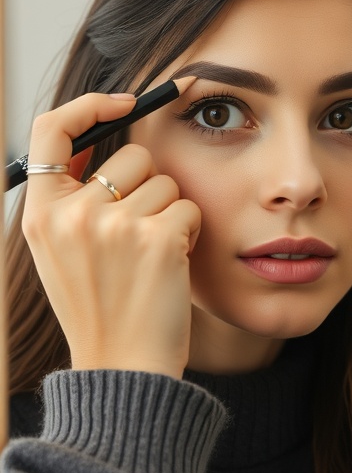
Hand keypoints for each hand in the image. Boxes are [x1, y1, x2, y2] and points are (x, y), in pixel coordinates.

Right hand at [22, 93, 200, 378]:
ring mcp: (114, 225)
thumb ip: (72, 196)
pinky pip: (189, 208)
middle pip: (132, 155)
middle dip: (147, 186)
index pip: (52, 128)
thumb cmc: (100, 308)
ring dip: (169, 212)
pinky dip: (189, 233)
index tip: (125, 103)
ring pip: (166, 182)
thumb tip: (102, 131)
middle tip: (137, 236)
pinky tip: (168, 268)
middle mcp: (72, 214)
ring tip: (150, 258)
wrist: (123, 369)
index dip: (90, 105)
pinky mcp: (156, 238)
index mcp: (40, 214)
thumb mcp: (60, 251)